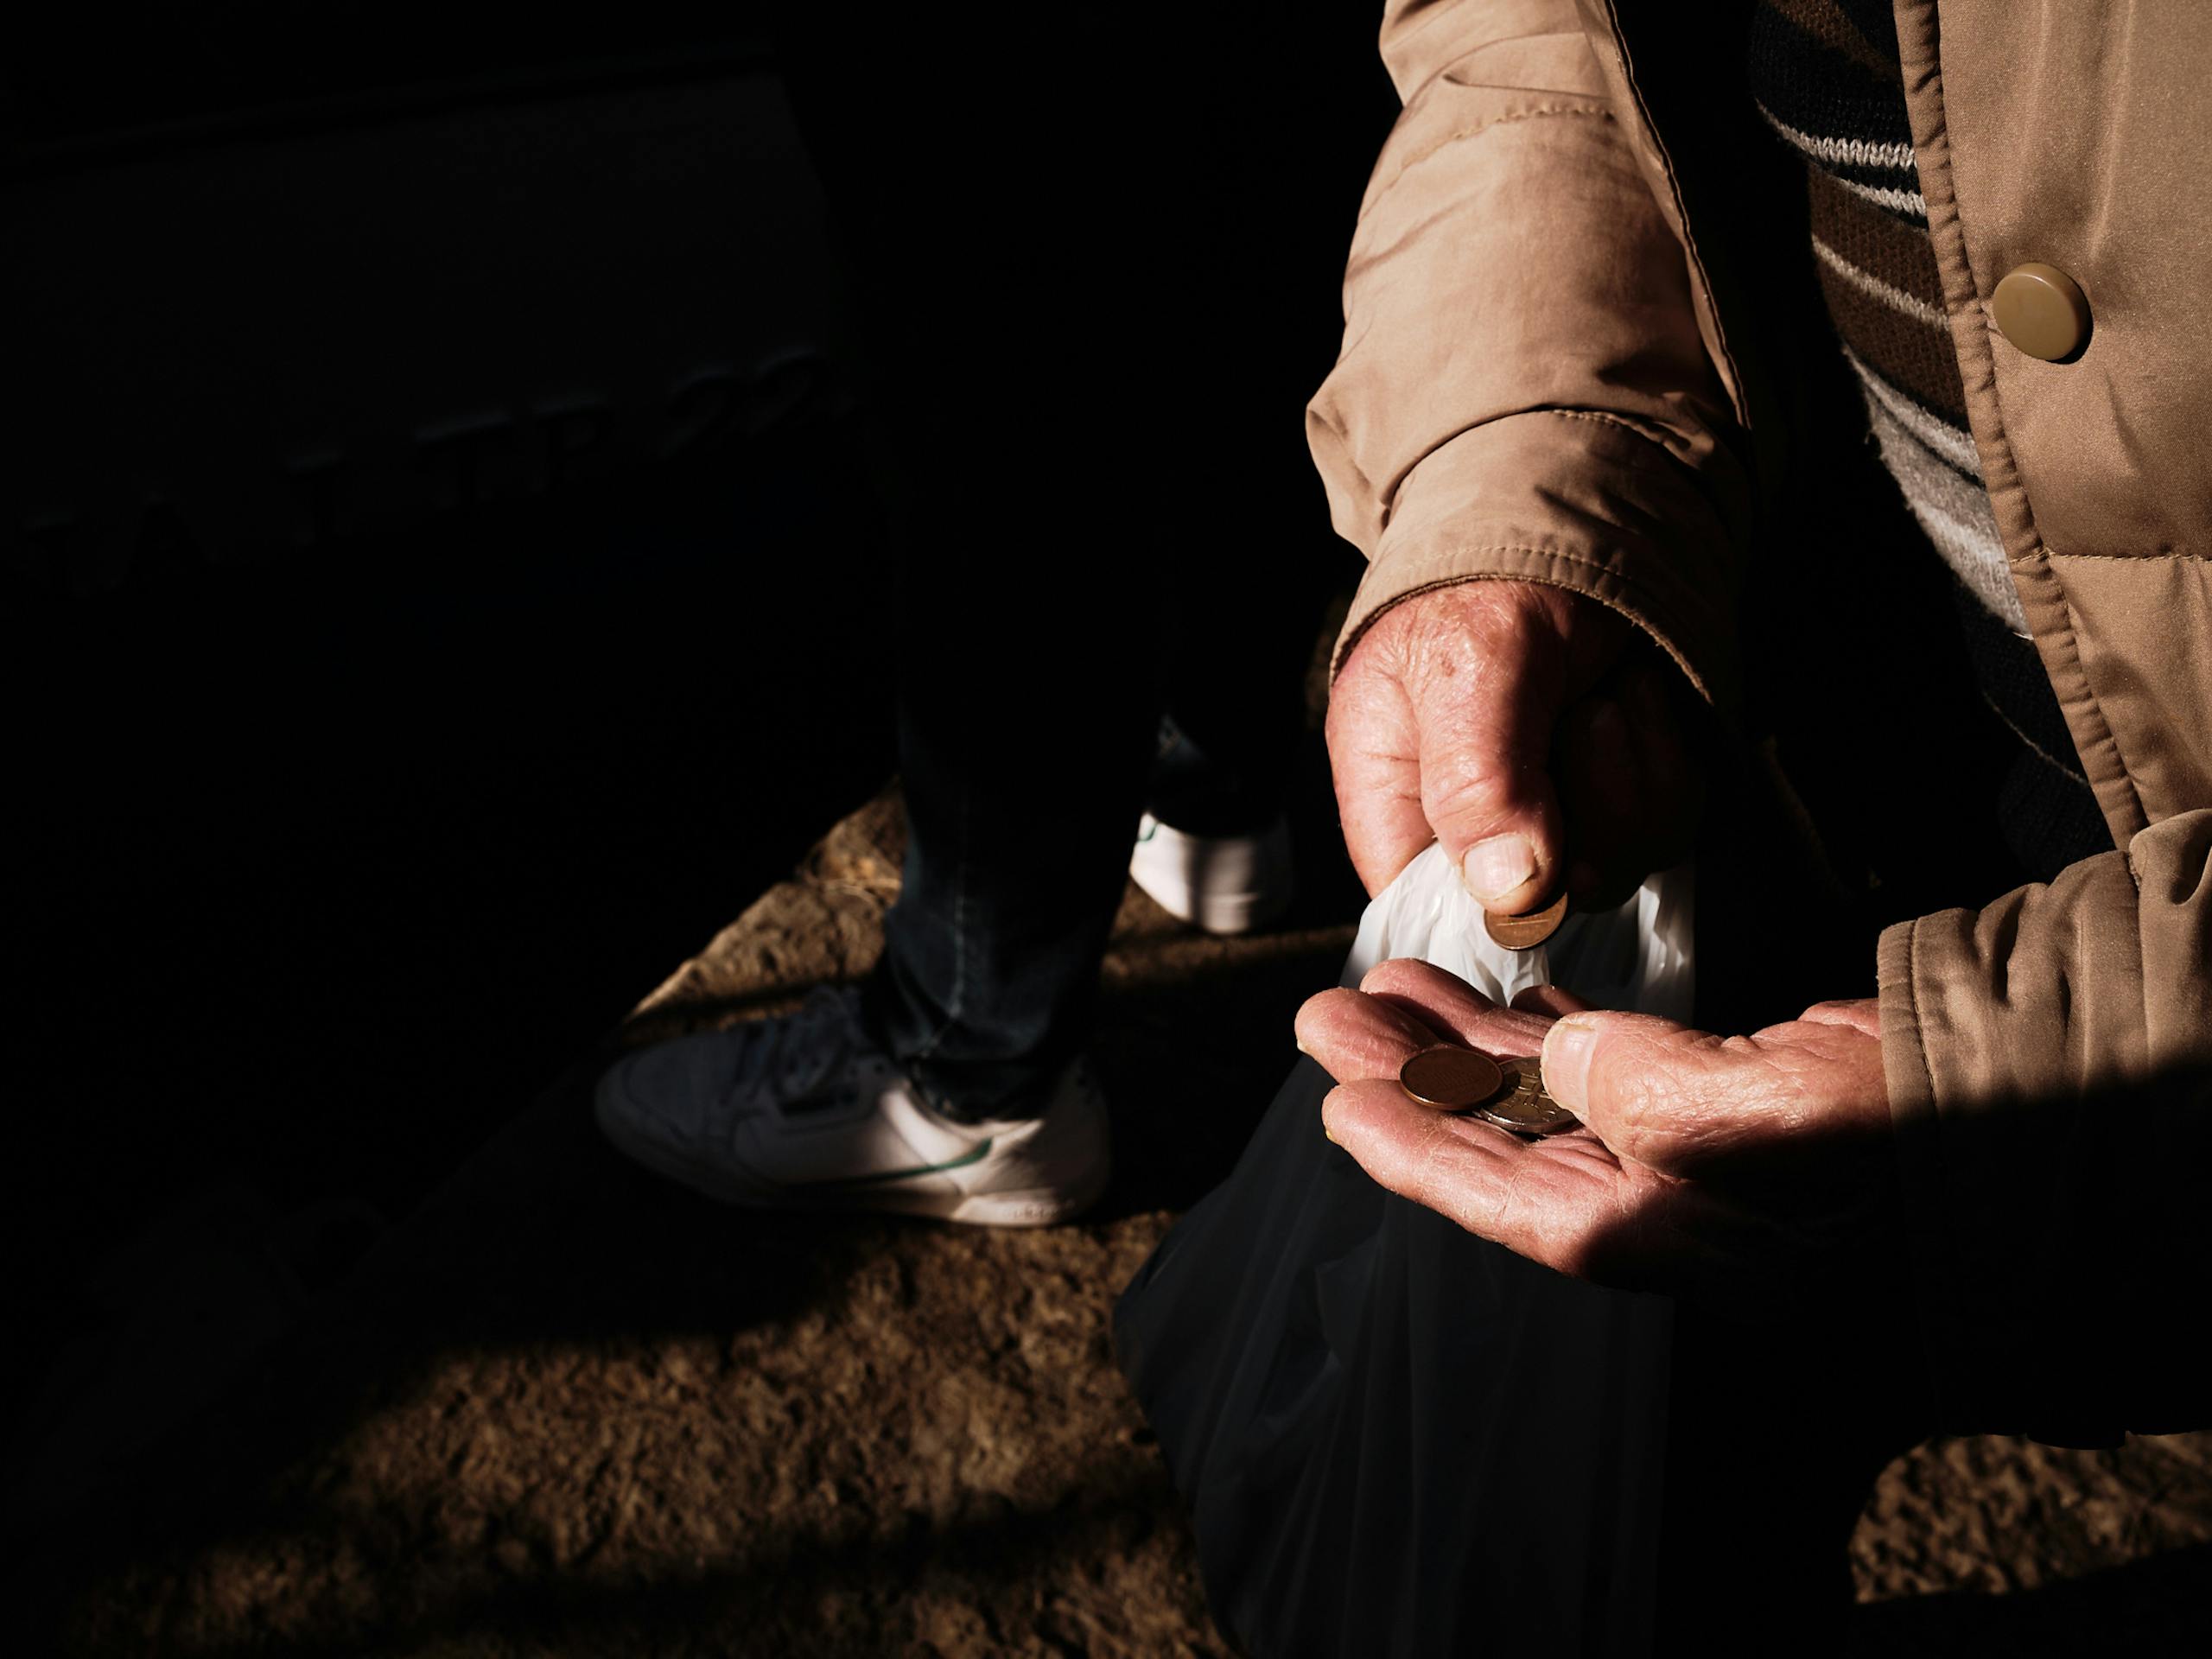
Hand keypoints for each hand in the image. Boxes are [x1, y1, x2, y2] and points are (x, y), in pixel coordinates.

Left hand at [1294, 959, 1898, 1306]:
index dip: (1409, 1146)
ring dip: (1462, 1037)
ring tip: (1388, 985)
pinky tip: (1505, 996)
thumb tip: (1568, 1053)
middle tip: (1328, 1014)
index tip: (1333, 1098)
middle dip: (1410, 1074)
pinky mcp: (1713, 1089)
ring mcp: (1682, 1143)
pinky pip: (1599, 1062)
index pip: (1500, 1196)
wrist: (2029, 1106)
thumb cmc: (1906, 1132)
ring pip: (1538, 1090)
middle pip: (1497, 1136)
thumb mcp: (1763, 1116)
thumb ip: (1642, 1091)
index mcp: (1658, 1227)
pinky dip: (1545, 1028)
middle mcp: (1655, 1195)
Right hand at [1325, 581, 1701, 907]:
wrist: (1581, 515)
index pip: (1429, 912)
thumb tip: (1509, 895)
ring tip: (1603, 690)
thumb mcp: (1472, 661)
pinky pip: (1665, 828)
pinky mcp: (1619, 807)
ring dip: (1633, 769)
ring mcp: (1552, 824)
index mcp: (1395, 805)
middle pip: (1543, 900)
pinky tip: (1635, 697)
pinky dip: (1666, 757)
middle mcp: (1471, 832)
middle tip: (1580, 713)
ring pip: (1617, 866)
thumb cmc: (1491, 581)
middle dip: (1587, 805)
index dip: (1493, 900)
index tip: (1542, 842)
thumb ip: (1480, 777)